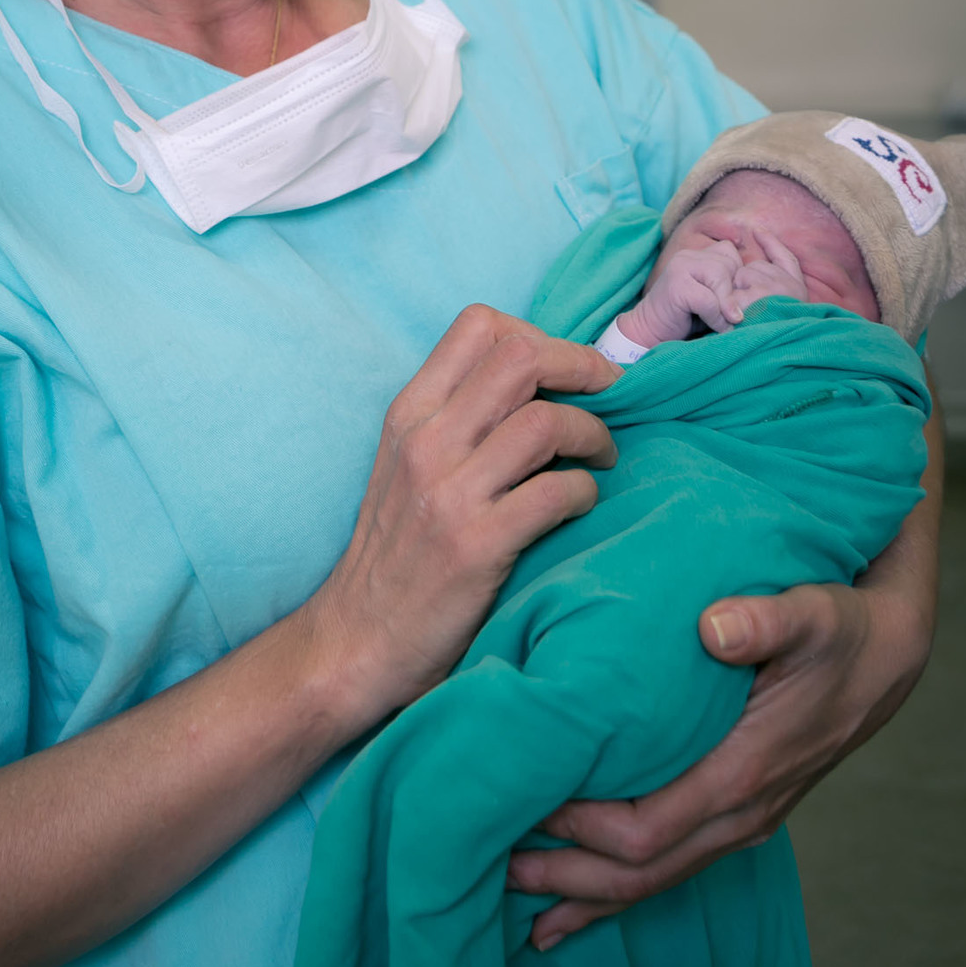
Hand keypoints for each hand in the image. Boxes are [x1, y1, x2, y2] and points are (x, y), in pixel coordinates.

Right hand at [309, 305, 618, 726]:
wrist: (355, 640)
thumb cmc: (395, 550)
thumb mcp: (406, 463)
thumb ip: (457, 417)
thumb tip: (539, 379)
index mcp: (410, 413)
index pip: (479, 325)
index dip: (540, 334)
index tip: (567, 369)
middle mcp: (426, 442)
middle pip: (521, 357)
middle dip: (582, 367)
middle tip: (610, 395)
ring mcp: (449, 494)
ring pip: (546, 421)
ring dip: (594, 433)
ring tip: (602, 456)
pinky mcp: (475, 547)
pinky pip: (557, 492)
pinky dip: (587, 491)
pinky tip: (582, 504)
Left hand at [507, 573, 932, 949]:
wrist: (883, 656)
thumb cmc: (839, 630)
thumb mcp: (811, 613)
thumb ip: (764, 620)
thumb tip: (715, 628)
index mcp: (742, 774)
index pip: (644, 829)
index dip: (580, 826)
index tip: (524, 798)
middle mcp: (739, 813)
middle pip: (639, 874)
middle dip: (568, 877)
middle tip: (493, 862)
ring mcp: (739, 821)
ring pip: (653, 880)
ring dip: (586, 892)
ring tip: (517, 896)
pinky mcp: (734, 811)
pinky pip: (671, 863)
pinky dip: (619, 889)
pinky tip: (576, 907)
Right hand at [620, 232, 806, 347]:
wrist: (649, 333)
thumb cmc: (685, 320)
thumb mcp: (713, 300)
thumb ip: (729, 288)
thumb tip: (761, 289)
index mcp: (698, 255)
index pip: (731, 254)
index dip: (739, 278)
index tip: (738, 303)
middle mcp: (689, 256)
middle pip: (729, 264)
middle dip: (735, 293)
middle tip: (735, 316)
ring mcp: (680, 268)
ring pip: (720, 277)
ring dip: (727, 305)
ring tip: (727, 323)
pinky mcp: (676, 286)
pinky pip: (708, 298)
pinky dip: (716, 316)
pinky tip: (714, 327)